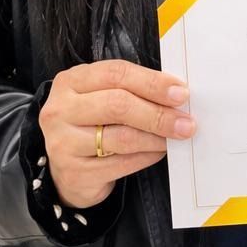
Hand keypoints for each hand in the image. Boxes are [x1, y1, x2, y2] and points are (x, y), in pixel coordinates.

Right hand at [39, 60, 193, 209]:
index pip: (116, 74)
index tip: (181, 93)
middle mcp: (61, 109)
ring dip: (156, 137)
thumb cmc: (92, 125)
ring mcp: (63, 142)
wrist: (66, 169)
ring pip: (121, 137)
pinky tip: (157, 152)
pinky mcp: (74, 172)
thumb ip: (132, 91)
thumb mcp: (101, 98)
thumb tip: (176, 95)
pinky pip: (120, 163)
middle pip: (118, 104)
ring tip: (175, 137)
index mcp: (71, 81)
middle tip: (186, 122)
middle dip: (158, 113)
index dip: (152, 82)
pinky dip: (146, 157)